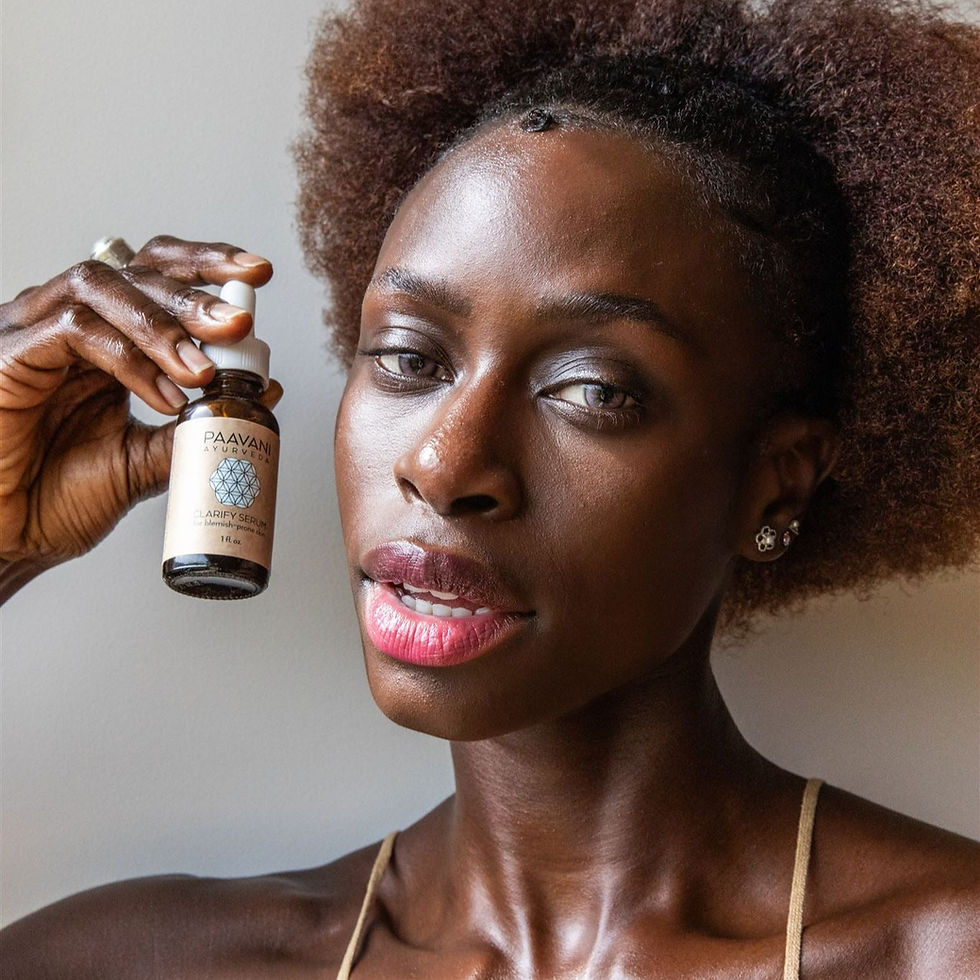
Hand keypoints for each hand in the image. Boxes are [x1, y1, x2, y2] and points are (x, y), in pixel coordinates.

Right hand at [0, 236, 280, 596]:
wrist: (9, 541)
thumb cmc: (56, 500)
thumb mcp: (147, 459)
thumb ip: (199, 423)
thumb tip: (266, 390)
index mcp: (103, 341)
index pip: (154, 275)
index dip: (205, 265)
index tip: (259, 274)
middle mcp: (66, 325)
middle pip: (133, 272)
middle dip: (195, 293)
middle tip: (238, 323)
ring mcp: (31, 334)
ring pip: (102, 288)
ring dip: (163, 326)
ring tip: (202, 372)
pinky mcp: (8, 356)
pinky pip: (73, 331)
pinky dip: (128, 358)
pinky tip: (162, 393)